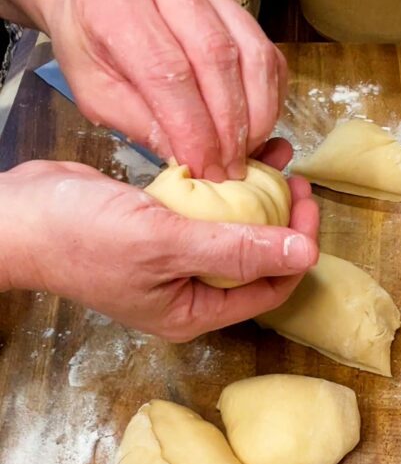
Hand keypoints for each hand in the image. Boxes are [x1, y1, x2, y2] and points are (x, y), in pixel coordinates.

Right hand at [0, 141, 318, 340]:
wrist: (16, 217)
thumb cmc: (80, 239)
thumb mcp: (166, 243)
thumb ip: (237, 249)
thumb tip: (306, 253)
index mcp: (195, 310)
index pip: (270, 287)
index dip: (298, 247)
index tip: (308, 201)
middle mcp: (189, 290)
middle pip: (256, 258)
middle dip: (283, 219)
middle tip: (296, 177)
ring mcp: (172, 258)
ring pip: (232, 229)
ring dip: (257, 195)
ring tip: (274, 155)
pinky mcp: (158, 227)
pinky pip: (205, 209)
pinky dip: (223, 183)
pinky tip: (235, 152)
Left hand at [44, 0, 286, 179]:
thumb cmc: (88, 42)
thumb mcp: (94, 91)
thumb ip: (140, 123)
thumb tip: (191, 160)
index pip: (169, 71)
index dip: (195, 130)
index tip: (206, 170)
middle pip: (217, 57)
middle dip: (230, 126)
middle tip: (231, 168)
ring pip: (251, 51)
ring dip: (256, 112)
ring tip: (246, 151)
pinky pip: (264, 47)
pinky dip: (266, 93)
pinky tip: (255, 124)